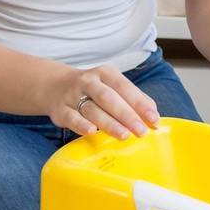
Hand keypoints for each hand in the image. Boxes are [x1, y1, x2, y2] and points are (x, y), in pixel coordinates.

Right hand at [44, 65, 159, 138]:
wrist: (56, 87)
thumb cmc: (94, 91)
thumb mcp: (112, 87)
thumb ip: (133, 99)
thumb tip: (153, 116)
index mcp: (105, 73)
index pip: (125, 87)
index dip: (140, 103)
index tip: (153, 119)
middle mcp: (88, 82)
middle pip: (109, 98)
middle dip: (126, 115)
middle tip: (141, 131)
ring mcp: (72, 95)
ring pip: (91, 109)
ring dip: (109, 123)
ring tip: (124, 135)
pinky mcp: (60, 110)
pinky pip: (71, 117)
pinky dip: (81, 125)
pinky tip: (92, 132)